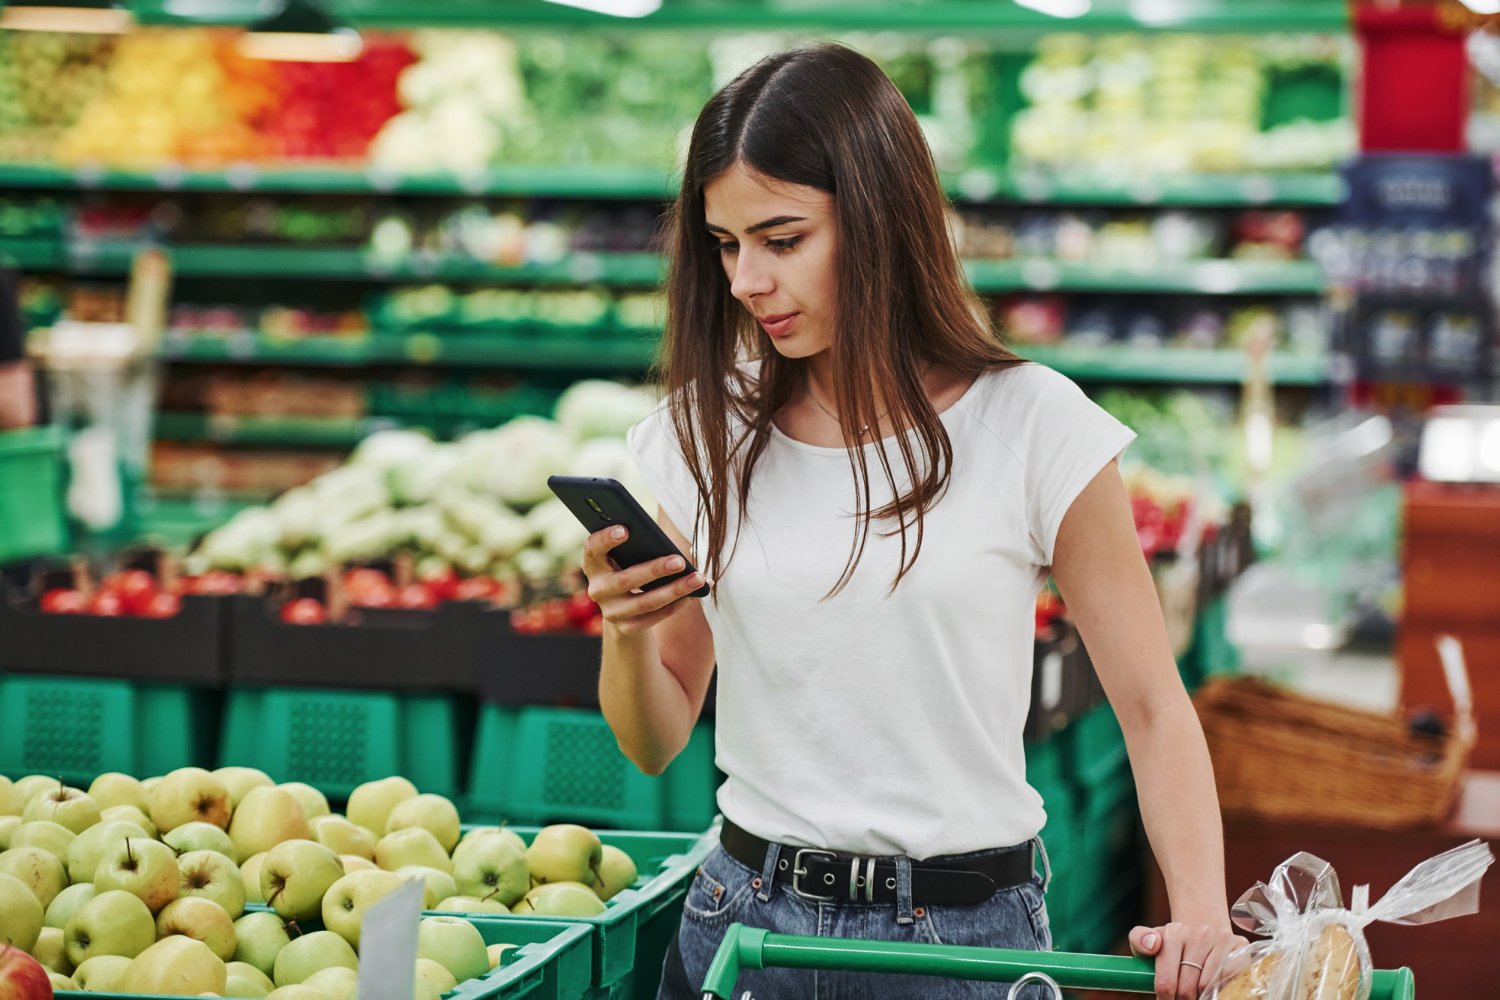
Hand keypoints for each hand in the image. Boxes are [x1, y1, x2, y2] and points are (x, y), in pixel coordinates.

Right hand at [581, 526, 706, 636]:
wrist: (621, 609)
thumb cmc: (629, 569)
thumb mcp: (626, 557)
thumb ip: (637, 547)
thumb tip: (673, 550)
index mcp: (594, 564)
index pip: (593, 548)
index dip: (605, 539)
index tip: (625, 529)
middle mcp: (598, 589)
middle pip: (626, 580)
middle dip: (655, 570)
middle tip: (680, 561)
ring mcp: (611, 612)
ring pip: (646, 602)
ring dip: (675, 590)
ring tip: (697, 579)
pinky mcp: (627, 628)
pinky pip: (655, 617)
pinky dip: (677, 605)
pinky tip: (693, 595)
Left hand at [1129, 922, 1246, 999]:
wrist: (1203, 927)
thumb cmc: (1173, 943)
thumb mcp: (1150, 939)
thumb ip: (1139, 939)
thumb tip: (1152, 945)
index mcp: (1173, 933)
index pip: (1166, 980)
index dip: (1165, 998)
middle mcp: (1200, 933)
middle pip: (1188, 987)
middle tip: (1181, 999)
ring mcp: (1222, 939)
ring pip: (1209, 986)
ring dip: (1202, 996)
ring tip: (1196, 995)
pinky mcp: (1241, 947)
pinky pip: (1230, 980)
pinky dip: (1221, 989)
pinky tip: (1213, 988)